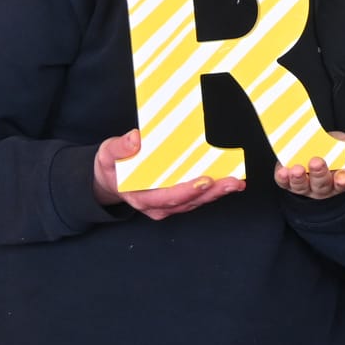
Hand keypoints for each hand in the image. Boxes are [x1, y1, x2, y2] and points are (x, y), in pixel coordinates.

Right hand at [91, 129, 243, 218]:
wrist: (111, 180)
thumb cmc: (112, 166)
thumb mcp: (108, 154)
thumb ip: (119, 148)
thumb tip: (135, 138)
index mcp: (139, 196)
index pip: (166, 197)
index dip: (186, 191)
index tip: (204, 181)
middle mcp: (156, 206)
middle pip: (187, 202)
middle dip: (211, 193)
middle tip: (232, 182)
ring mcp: (167, 206)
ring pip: (195, 202)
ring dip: (217, 193)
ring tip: (236, 183)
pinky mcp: (176, 201)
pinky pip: (197, 199)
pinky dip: (214, 192)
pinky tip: (229, 183)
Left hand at [274, 130, 344, 198]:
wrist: (315, 142)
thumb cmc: (335, 148)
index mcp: (341, 179)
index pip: (344, 182)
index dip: (343, 180)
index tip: (341, 177)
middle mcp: (323, 187)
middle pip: (322, 185)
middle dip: (319, 174)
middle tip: (317, 162)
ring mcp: (305, 186)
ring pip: (302, 187)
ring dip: (298, 179)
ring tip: (296, 169)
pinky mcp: (288, 181)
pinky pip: (285, 183)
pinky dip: (283, 178)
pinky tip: (283, 172)